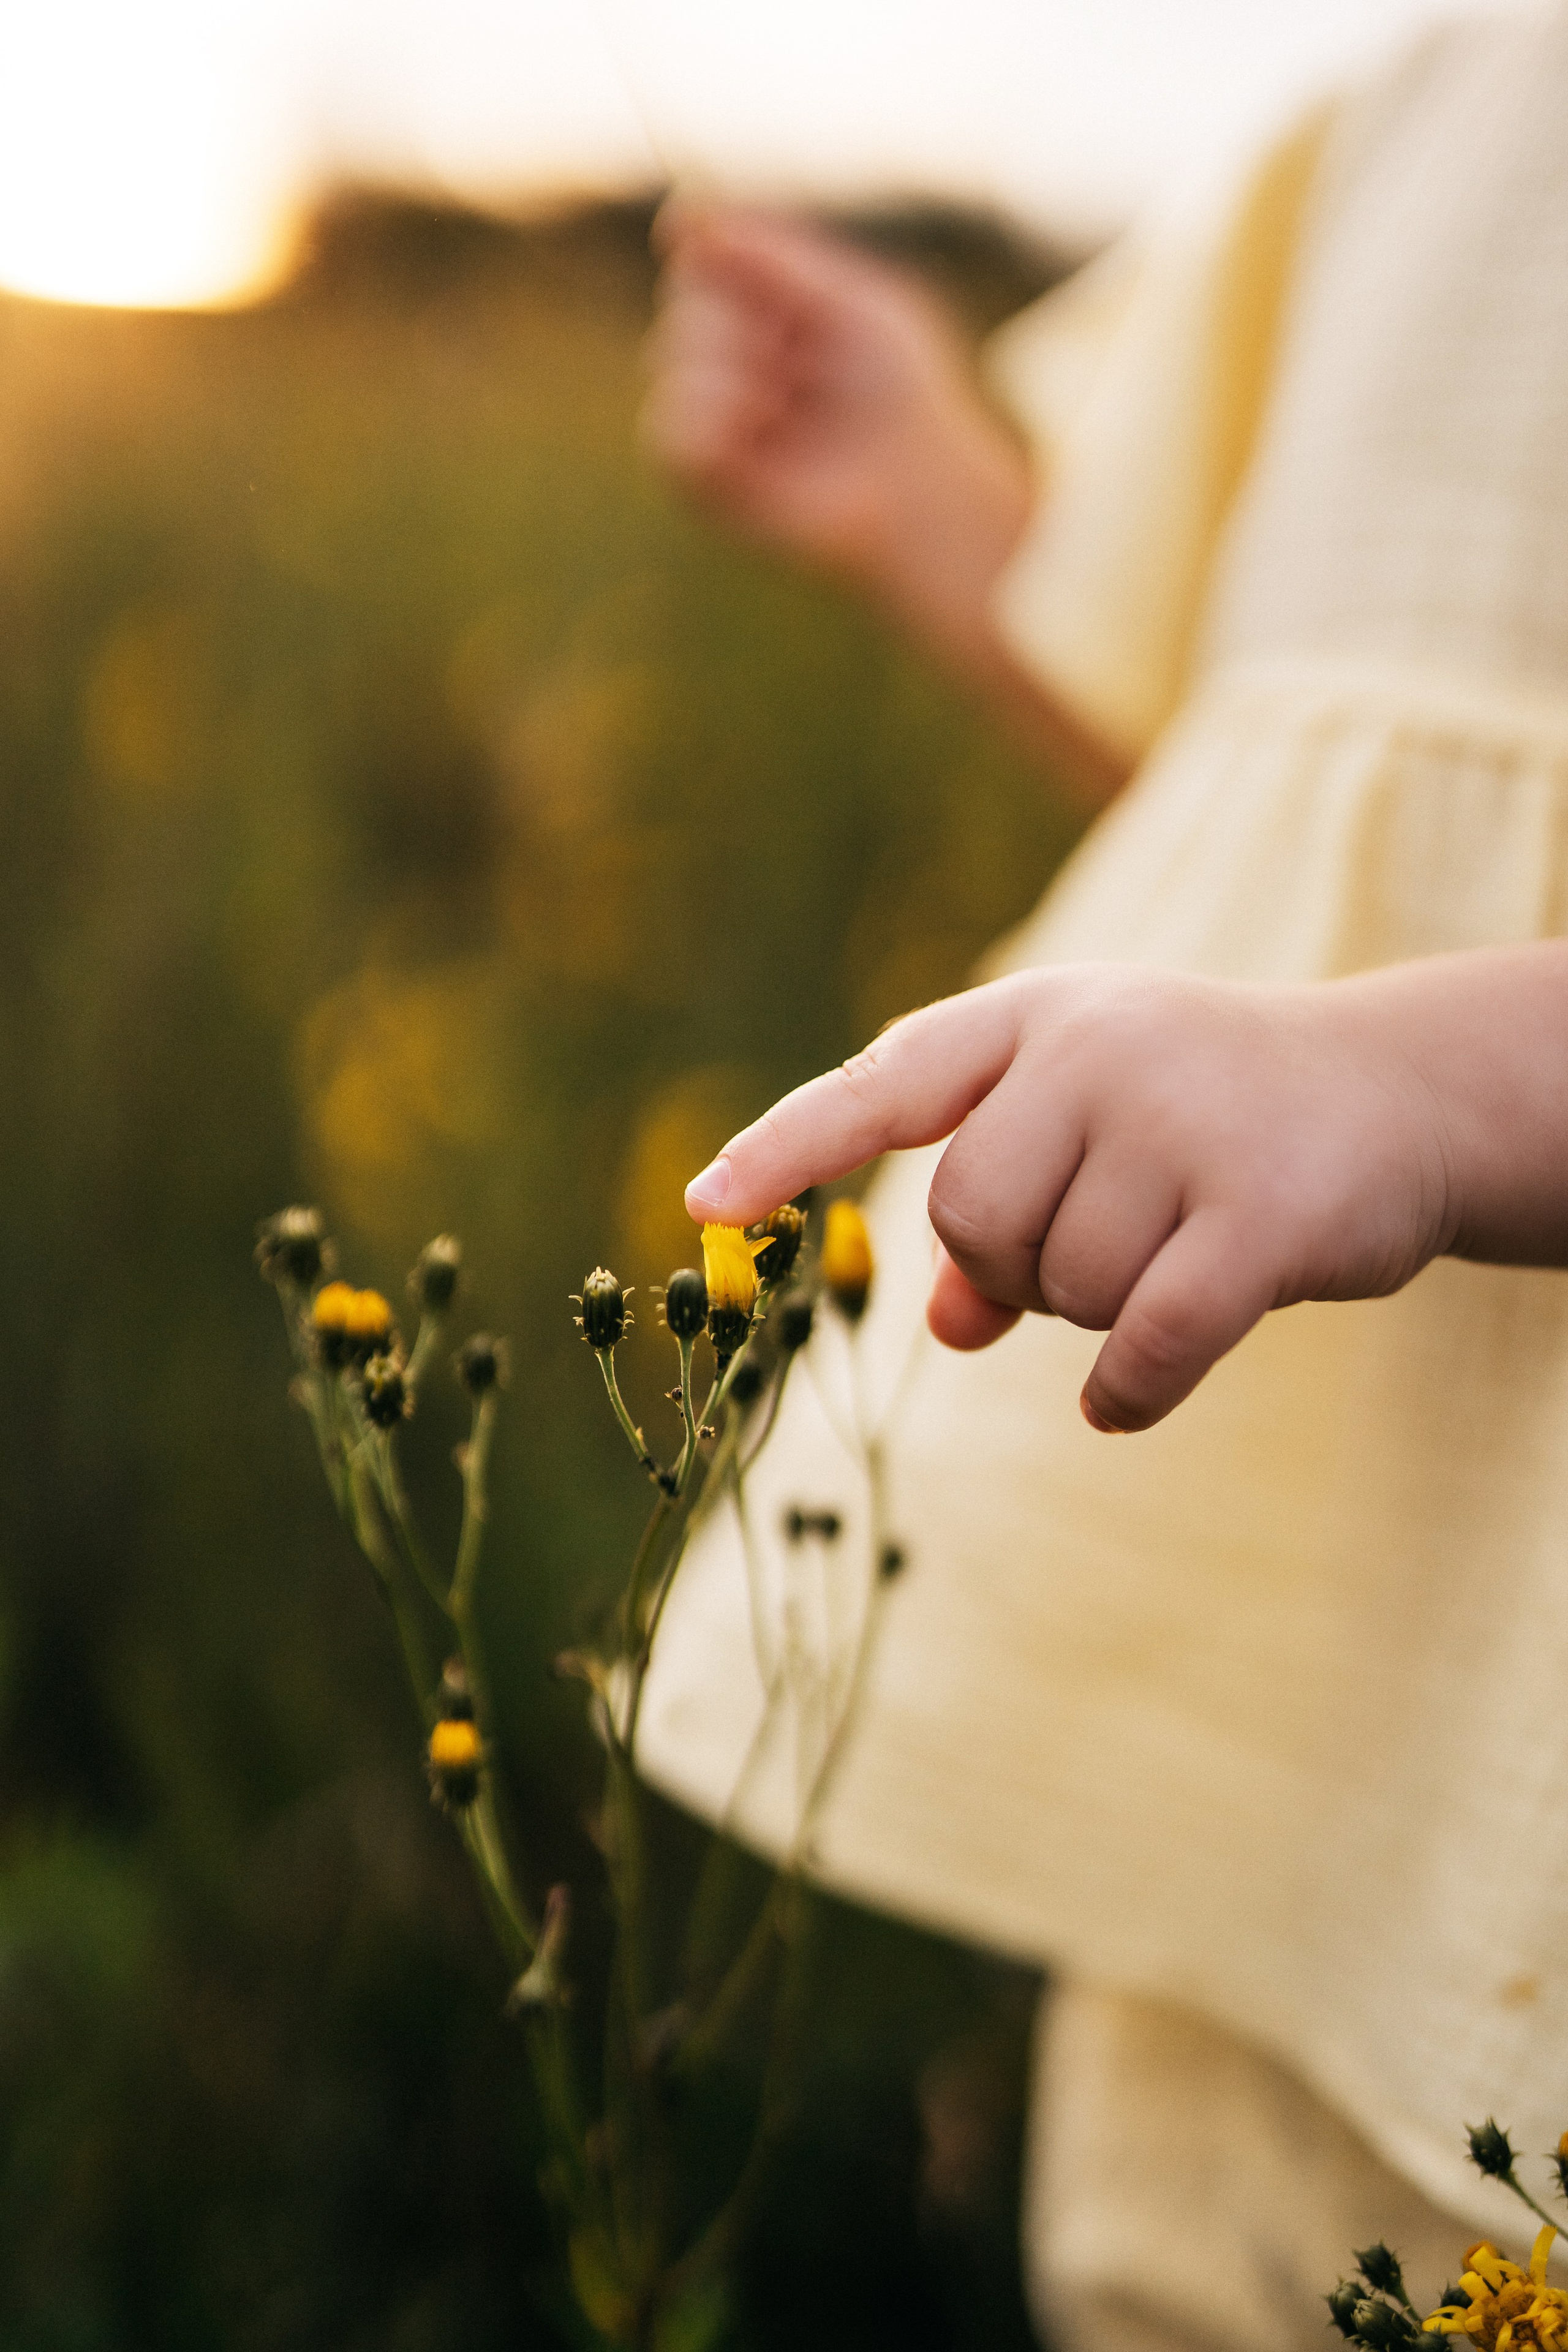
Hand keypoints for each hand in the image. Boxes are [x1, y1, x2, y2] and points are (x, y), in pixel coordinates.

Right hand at [640, 204, 1031, 670]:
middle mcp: (730, 363)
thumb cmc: (905, 395)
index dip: (707, 249)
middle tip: (808, 365)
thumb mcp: (852, 299)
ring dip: (738, 370)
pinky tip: (763, 435)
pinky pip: (667, 427)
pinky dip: (717, 422)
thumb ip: (772, 254)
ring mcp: (711, 423)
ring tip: (791, 409)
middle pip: (685, 302)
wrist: (920, 488)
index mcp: (766, 314)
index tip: (701, 239)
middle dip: (747, 322)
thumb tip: (681, 214)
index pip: (701, 257)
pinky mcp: (699, 481)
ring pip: (669, 356)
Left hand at [683, 954, 1567, 1432]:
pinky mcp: (1261, 1211)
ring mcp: (1180, 1122)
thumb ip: (1011, 1208)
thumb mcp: (1097, 1129)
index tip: (701, 1204)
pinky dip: (1126, 1389)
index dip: (787, 1145)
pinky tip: (1122, 1399)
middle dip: (1012, 1268)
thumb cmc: (1212, 1117)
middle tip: (1096, 1249)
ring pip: (1060, 1286)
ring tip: (1172, 1252)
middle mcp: (1097, 1049)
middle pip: (969, 1216)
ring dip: (1096, 1309)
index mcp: (1036, 1017)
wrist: (1399, 1092)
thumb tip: (944, 1327)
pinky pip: (1145, 1339)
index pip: (884, 1084)